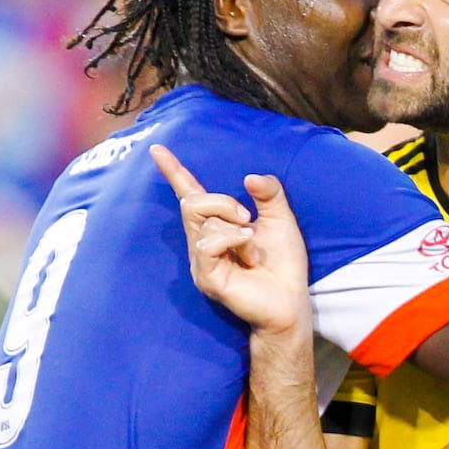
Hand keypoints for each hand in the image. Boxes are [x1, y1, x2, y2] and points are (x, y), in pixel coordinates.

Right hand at [151, 144, 310, 334]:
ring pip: (202, 222)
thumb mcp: (282, 220)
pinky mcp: (206, 277)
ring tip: (254, 249)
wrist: (291, 301)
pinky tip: (249, 252)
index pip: (190, 194)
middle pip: (193, 202)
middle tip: (249, 218)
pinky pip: (207, 244)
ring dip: (236, 228)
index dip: (174, 171)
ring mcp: (201, 261)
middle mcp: (203, 242)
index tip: (158, 148)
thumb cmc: (283, 265)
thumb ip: (269, 194)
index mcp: (218, 226)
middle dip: (223, 202)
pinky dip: (232, 239)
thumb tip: (250, 177)